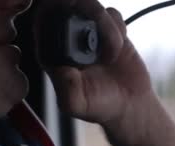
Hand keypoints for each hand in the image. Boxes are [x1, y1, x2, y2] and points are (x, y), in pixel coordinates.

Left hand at [34, 0, 153, 125]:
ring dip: (105, 23)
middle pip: (66, 5)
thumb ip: (65, 89)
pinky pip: (112, 14)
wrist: (130, 106)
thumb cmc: (101, 107)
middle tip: (97, 19)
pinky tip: (120, 46)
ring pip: (91, 7)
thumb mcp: (78, 105)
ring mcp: (89, 34)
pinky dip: (117, 26)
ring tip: (113, 51)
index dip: (52, 10)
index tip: (70, 14)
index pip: (43, 20)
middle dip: (83, 8)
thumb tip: (61, 67)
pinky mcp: (110, 31)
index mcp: (51, 53)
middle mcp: (67, 40)